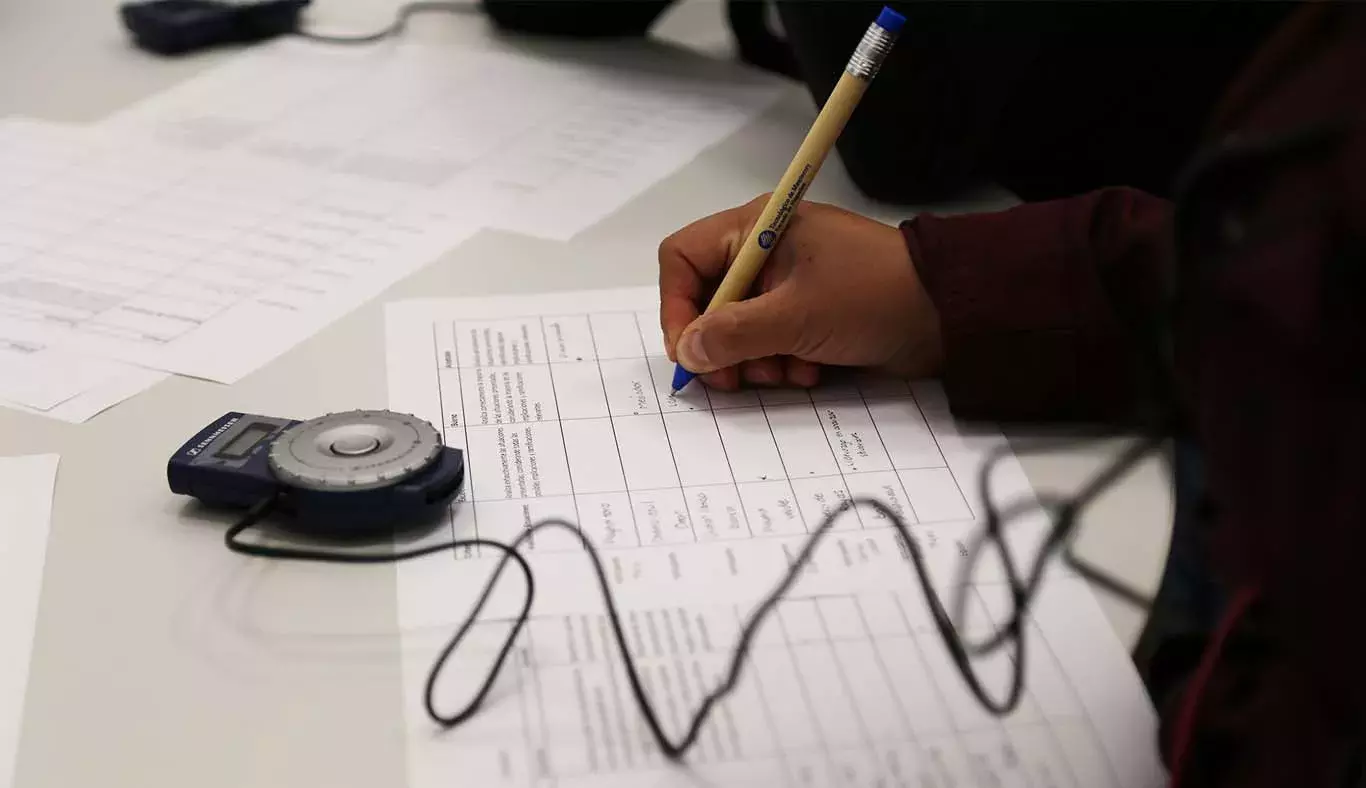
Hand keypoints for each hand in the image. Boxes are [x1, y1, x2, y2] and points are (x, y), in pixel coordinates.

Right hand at [658, 195, 943, 389]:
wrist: (947, 314)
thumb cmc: (871, 296)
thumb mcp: (795, 318)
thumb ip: (733, 335)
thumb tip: (686, 352)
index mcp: (757, 228)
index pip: (683, 258)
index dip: (676, 306)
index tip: (689, 352)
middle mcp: (766, 250)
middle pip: (708, 300)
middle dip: (720, 344)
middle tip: (735, 379)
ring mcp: (788, 283)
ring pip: (738, 328)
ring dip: (755, 360)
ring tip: (786, 372)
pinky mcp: (809, 312)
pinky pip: (772, 341)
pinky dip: (784, 361)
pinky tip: (811, 370)